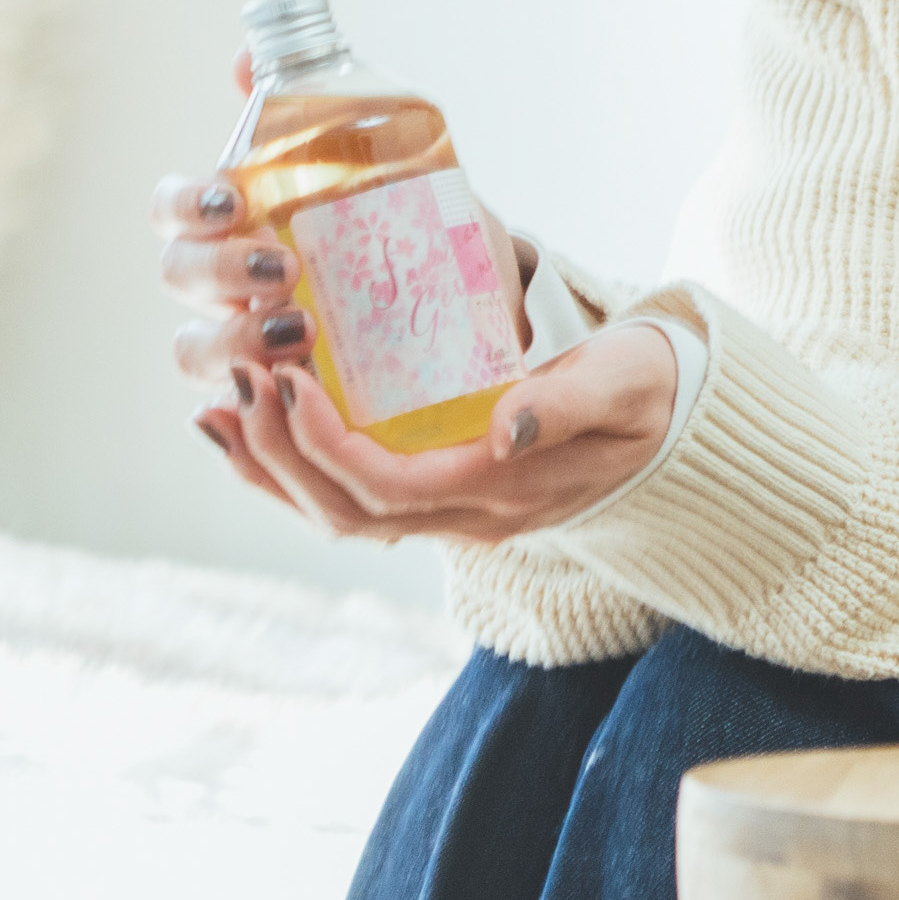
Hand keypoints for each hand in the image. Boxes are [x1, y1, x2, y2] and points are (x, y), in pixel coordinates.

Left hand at [151, 53, 668, 542]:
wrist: (680, 424)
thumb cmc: (653, 391)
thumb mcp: (624, 383)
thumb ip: (566, 404)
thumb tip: (502, 427)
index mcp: (504, 493)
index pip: (389, 489)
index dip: (325, 447)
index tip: (289, 382)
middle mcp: (468, 517)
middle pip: (345, 514)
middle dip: (277, 457)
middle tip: (239, 384)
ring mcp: (454, 513)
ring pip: (338, 515)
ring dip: (271, 469)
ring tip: (218, 412)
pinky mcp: (445, 493)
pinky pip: (354, 497)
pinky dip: (295, 468)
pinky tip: (258, 428)